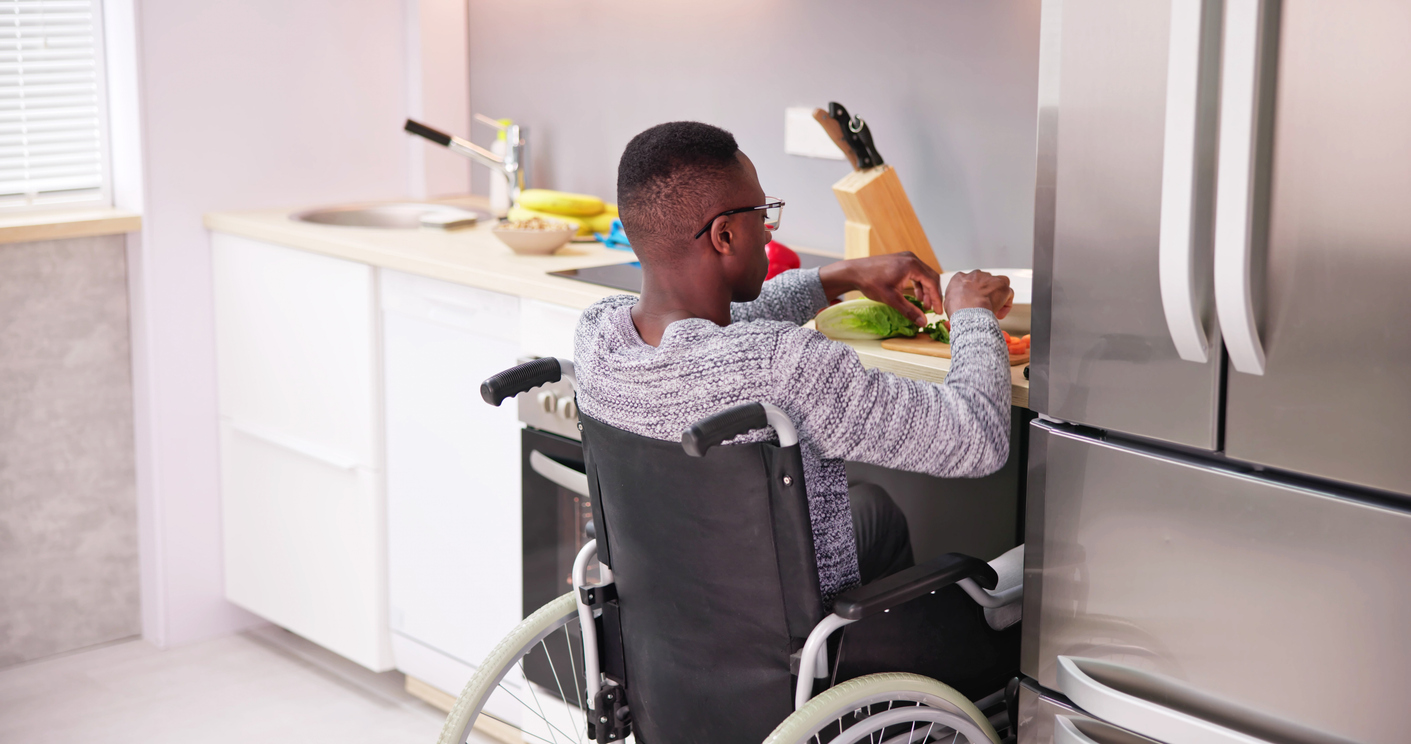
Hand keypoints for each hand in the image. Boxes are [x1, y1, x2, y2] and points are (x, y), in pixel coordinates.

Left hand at [819, 252, 942, 326]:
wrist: (853, 272)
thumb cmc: (871, 283)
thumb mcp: (891, 299)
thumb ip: (909, 310)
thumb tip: (923, 323)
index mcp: (912, 265)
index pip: (932, 282)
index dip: (936, 298)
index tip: (938, 312)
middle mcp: (912, 258)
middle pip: (930, 277)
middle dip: (932, 294)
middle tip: (931, 310)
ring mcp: (906, 258)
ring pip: (923, 275)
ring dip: (925, 290)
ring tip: (923, 305)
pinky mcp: (900, 260)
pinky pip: (915, 273)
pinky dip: (917, 285)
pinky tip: (915, 296)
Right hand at [942, 270, 1012, 319]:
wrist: (969, 311)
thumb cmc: (957, 310)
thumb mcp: (948, 303)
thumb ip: (953, 299)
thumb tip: (956, 304)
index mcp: (960, 277)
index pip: (967, 282)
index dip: (971, 294)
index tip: (972, 303)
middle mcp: (975, 275)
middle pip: (983, 282)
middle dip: (985, 293)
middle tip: (983, 306)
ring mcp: (989, 278)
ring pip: (998, 284)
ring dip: (997, 294)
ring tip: (994, 308)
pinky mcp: (1002, 285)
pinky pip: (1008, 293)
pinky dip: (1006, 304)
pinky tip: (1000, 314)